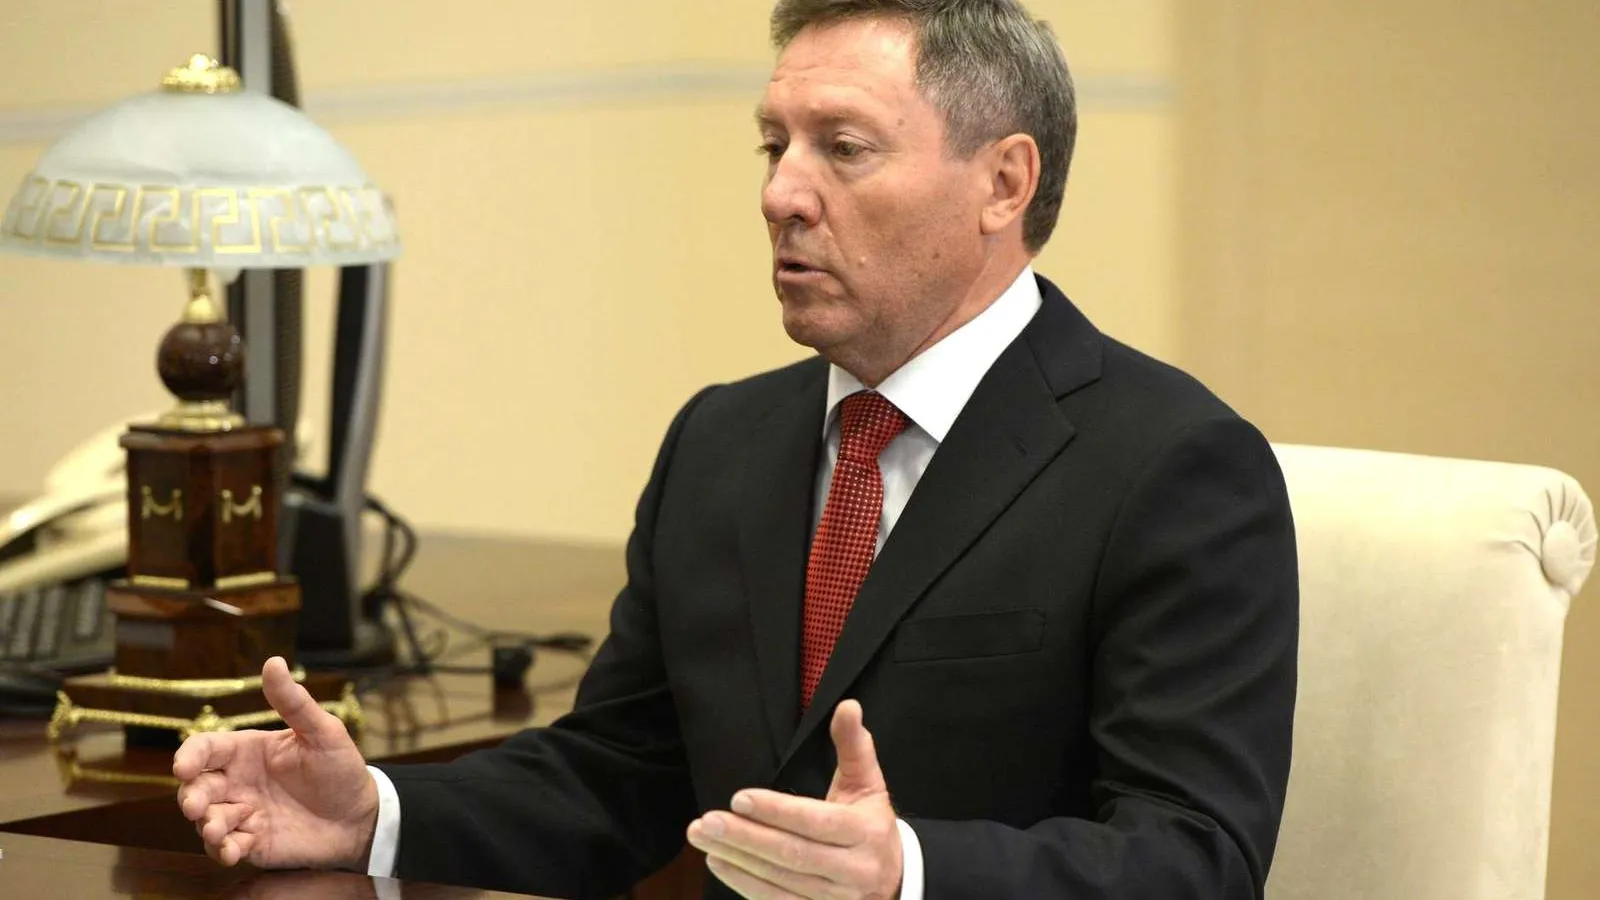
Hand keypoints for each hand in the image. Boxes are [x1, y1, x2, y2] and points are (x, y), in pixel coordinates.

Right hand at [173, 656, 378, 869]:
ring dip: (207, 826)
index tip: (183, 767)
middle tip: (196, 806)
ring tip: (218, 831)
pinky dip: (222, 850)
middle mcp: (238, 782)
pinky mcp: (251, 843)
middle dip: (191, 797)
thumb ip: (294, 702)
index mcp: (247, 751)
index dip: (189, 756)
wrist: (360, 817)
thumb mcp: (323, 732)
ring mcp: (242, 814)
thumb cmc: (340, 769)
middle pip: (197, 787)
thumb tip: (273, 661)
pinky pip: (225, 848)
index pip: (205, 749)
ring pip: (206, 820)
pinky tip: (233, 851)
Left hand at [687, 699, 902, 899]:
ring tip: (703, 838)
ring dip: (738, 859)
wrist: (894, 881)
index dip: (777, 811)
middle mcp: (853, 870)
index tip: (739, 798)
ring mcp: (836, 899)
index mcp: (866, 833)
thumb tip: (847, 706)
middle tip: (706, 821)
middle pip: (793, 855)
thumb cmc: (871, 824)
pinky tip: (719, 862)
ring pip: (782, 881)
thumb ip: (853, 745)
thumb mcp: (868, 783)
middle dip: (746, 837)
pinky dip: (745, 884)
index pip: (817, 822)